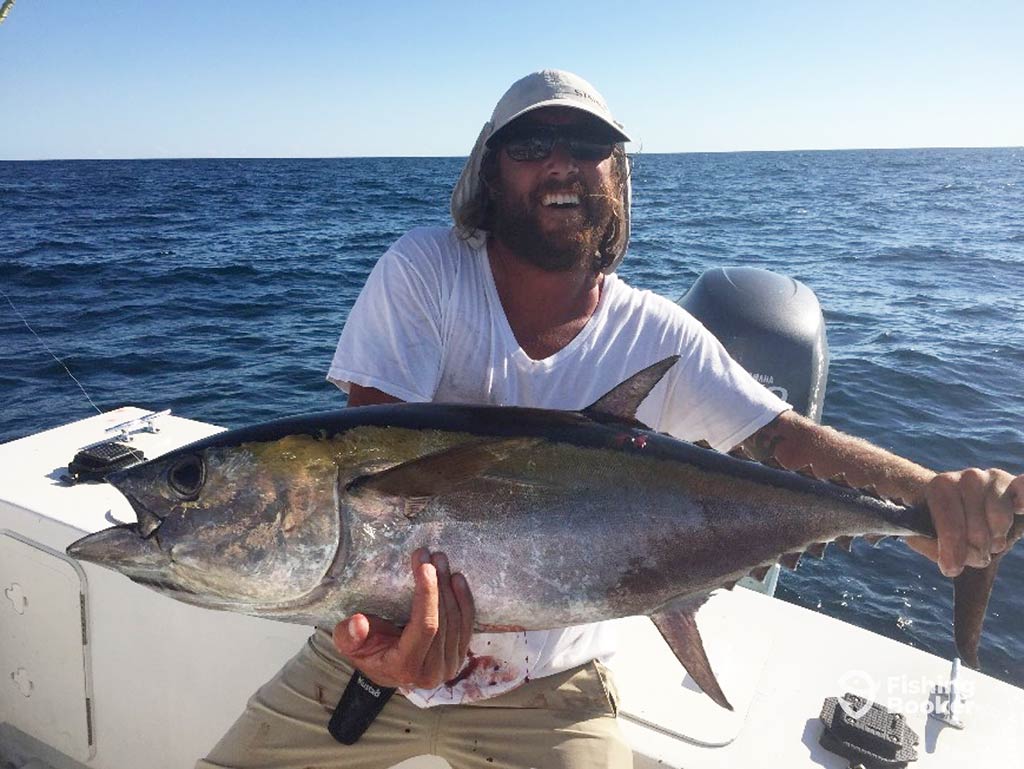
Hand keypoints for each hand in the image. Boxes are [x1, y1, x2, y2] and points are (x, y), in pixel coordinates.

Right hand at [332, 548, 474, 688]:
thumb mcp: (348, 644)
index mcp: (405, 667)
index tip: (425, 566)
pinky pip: (467, 625)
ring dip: (450, 587)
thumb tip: (358, 623)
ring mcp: (449, 666)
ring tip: (441, 560)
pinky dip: (464, 600)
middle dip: (438, 584)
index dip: (428, 595)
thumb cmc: (366, 651)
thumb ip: (349, 635)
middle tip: (432, 555)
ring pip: (457, 620)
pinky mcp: (459, 657)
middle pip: (444, 620)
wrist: (386, 668)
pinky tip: (457, 579)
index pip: (425, 627)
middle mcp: (432, 672)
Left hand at [905, 469, 1023, 575]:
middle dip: (976, 551)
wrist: (964, 502)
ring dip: (995, 541)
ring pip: (1000, 525)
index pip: (950, 527)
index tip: (952, 569)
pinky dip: (1022, 505)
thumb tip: (951, 564)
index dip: (953, 552)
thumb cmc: (946, 523)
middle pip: (977, 532)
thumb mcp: (929, 536)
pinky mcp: (1015, 484)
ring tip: (987, 538)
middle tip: (973, 551)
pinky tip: (1018, 509)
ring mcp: (993, 478)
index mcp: (940, 487)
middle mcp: (967, 478)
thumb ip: (933, 549)